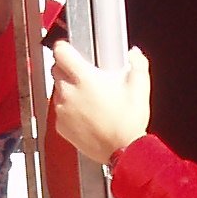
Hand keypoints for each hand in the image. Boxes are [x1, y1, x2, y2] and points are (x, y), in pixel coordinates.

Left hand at [49, 41, 150, 164]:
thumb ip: (137, 62)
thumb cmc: (128, 121)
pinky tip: (86, 113)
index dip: (64, 47)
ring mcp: (62, 111)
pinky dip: (69, 109)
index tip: (69, 48)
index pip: (60, 51)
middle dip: (68, 69)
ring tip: (89, 97)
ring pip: (58, 91)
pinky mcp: (60, 126)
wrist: (122, 150)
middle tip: (85, 75)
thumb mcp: (140, 85)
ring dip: (69, 90)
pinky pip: (60, 111)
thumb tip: (133, 54)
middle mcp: (68, 93)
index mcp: (84, 78)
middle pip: (57, 70)